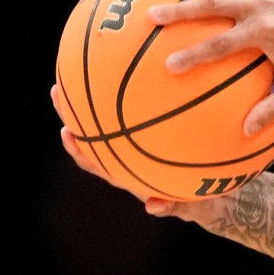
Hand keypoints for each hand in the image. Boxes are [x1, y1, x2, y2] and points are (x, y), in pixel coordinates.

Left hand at [51, 83, 210, 216]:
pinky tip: (132, 66)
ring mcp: (138, 145)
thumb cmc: (203, 200)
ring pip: (108, 121)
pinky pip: (140, 109)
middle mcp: (127, 159)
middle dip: (73, 115)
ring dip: (90, 100)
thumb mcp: (192, 207)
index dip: (79, 150)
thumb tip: (153, 207)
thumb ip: (174, 208)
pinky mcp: (156, 133)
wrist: (217, 198)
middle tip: (56, 92)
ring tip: (76, 73)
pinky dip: (129, 91)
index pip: (97, 163)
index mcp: (129, 176)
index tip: (65, 132)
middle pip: (93, 137)